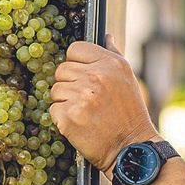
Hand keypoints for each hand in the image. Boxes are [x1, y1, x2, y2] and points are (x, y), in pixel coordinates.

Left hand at [50, 34, 158, 171]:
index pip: (75, 49)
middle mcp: (96, 77)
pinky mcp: (69, 117)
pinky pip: (53, 110)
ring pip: (55, 90)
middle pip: (62, 70)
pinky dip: (62, 119)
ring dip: (65, 102)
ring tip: (85, 113)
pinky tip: (80, 124)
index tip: (84, 77)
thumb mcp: (128, 78)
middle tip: (86, 100)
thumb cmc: (130, 114)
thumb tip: (106, 35)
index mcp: (111, 63)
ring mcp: (82, 97)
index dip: (76, 63)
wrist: (131, 149)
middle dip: (69, 84)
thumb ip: (114, 55)